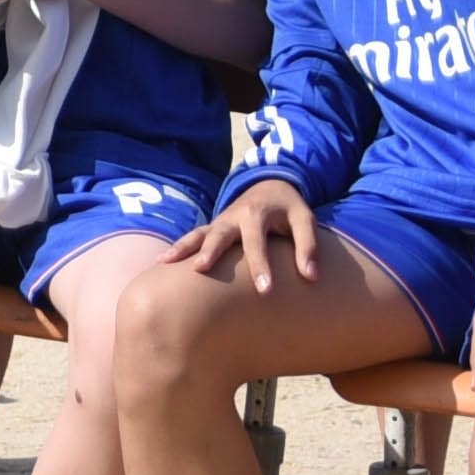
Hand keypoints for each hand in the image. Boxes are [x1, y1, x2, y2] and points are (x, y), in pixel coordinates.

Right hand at [179, 179, 320, 293]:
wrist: (268, 184)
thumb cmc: (288, 207)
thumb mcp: (304, 219)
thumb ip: (308, 246)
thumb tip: (311, 276)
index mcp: (256, 214)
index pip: (257, 243)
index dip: (261, 266)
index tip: (265, 290)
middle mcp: (233, 217)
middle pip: (219, 235)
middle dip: (210, 252)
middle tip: (200, 270)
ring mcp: (220, 222)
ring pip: (198, 234)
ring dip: (182, 247)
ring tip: (165, 262)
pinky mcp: (213, 228)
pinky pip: (192, 237)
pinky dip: (178, 247)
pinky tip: (163, 262)